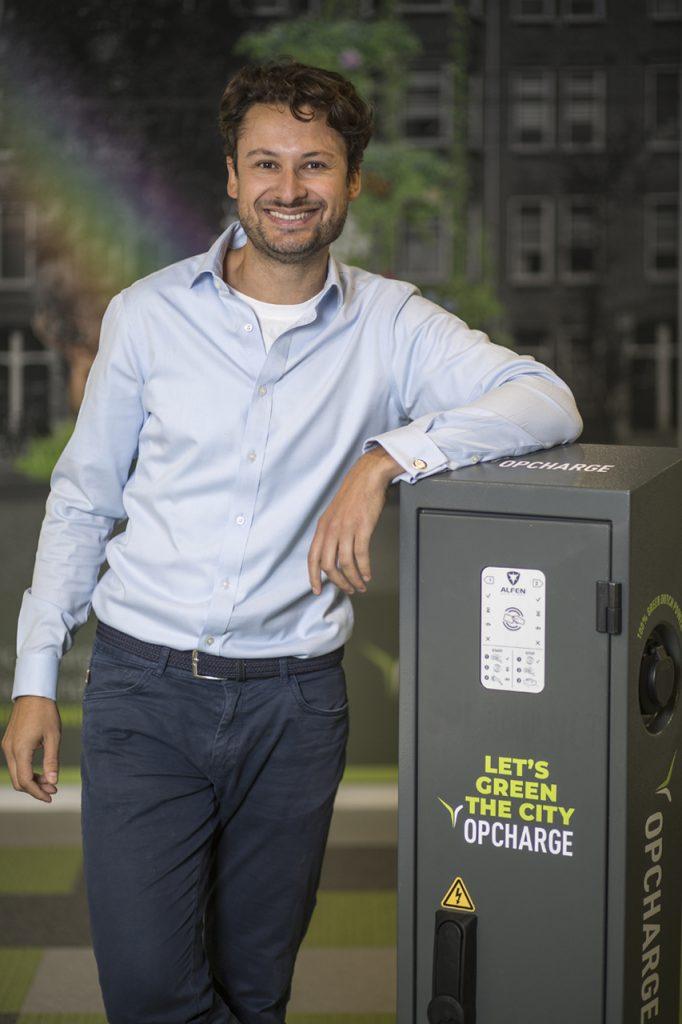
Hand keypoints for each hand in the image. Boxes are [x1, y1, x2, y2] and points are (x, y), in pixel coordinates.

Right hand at [1, 696, 61, 802]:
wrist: (33, 694)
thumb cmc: (45, 712)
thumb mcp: (53, 736)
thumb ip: (52, 760)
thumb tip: (53, 781)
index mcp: (20, 749)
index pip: (25, 781)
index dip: (37, 793)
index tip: (51, 797)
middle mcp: (10, 750)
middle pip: (18, 781)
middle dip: (35, 789)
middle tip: (53, 789)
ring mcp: (7, 746)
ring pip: (16, 773)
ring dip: (31, 780)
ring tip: (49, 781)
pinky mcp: (9, 742)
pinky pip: (15, 764)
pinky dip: (26, 771)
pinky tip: (40, 771)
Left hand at [308, 446, 402, 595]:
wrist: (366, 477)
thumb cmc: (353, 496)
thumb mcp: (334, 515)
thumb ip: (330, 533)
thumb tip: (332, 554)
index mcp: (322, 527)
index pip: (312, 558)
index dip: (313, 577)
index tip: (316, 590)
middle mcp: (331, 530)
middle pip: (328, 565)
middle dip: (338, 582)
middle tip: (347, 590)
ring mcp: (346, 529)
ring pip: (345, 564)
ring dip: (353, 579)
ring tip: (360, 586)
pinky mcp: (362, 528)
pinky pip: (361, 555)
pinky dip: (365, 569)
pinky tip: (368, 574)